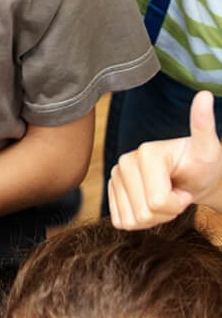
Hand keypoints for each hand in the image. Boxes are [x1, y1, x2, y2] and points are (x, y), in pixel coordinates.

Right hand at [109, 90, 221, 227]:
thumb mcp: (207, 148)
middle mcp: (124, 162)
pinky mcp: (110, 192)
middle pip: (144, 212)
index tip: (185, 187)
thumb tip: (204, 94)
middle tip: (176, 193)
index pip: (157, 201)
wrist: (192, 177)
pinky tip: (152, 205)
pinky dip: (141, 222)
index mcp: (145, 152)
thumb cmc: (202, 164)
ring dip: (155, 218)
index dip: (178, 202)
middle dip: (167, 211)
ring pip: (133, 221)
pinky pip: (122, 223)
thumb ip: (203, 124)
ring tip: (166, 198)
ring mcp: (115, 177)